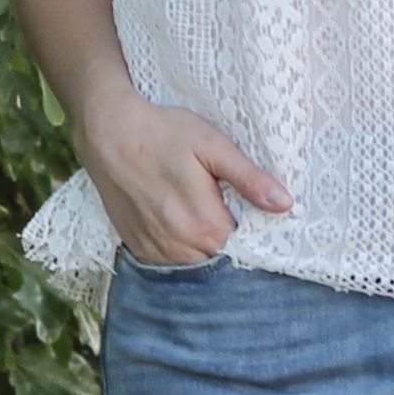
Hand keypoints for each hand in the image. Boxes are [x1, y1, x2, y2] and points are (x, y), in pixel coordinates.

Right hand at [77, 82, 289, 266]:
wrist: (108, 132)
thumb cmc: (163, 133)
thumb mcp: (212, 146)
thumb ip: (249, 178)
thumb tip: (285, 204)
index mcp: (206, 226)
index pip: (246, 247)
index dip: (254, 231)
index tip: (253, 213)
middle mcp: (181, 247)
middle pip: (220, 258)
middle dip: (230, 240)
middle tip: (226, 207)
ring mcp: (156, 250)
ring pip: (196, 262)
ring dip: (204, 246)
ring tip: (201, 212)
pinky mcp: (138, 247)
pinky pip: (170, 260)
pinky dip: (180, 247)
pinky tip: (179, 220)